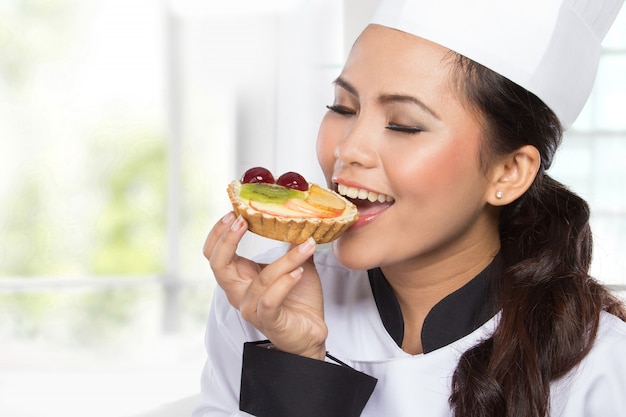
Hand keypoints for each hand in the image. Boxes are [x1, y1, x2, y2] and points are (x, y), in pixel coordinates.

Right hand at [204, 212, 327, 359]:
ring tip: (306, 244)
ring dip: (286, 260)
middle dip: (227, 239)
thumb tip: (299, 216)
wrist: (310, 332)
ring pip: (260, 279)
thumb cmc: (298, 299)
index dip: (218, 233)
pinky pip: (270, 300)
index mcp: (239, 277)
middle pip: (218, 265)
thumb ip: (291, 243)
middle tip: (243, 220)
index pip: (214, 254)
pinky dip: (285, 283)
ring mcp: (250, 308)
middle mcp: (239, 292)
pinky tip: (299, 272)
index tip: (234, 212)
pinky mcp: (267, 321)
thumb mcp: (293, 264)